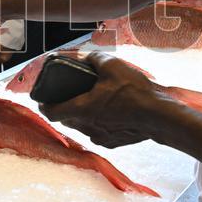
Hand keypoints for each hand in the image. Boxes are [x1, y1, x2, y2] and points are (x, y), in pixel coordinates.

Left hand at [38, 51, 168, 147]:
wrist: (159, 116)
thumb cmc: (134, 91)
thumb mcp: (112, 65)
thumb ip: (93, 59)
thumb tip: (86, 58)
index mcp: (81, 109)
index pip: (51, 112)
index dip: (44, 105)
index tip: (43, 99)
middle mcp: (86, 126)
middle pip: (66, 119)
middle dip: (66, 107)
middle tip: (71, 95)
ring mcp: (100, 137)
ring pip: (82, 127)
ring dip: (83, 116)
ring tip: (94, 101)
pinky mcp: (113, 143)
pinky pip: (98, 132)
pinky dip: (99, 123)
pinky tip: (111, 113)